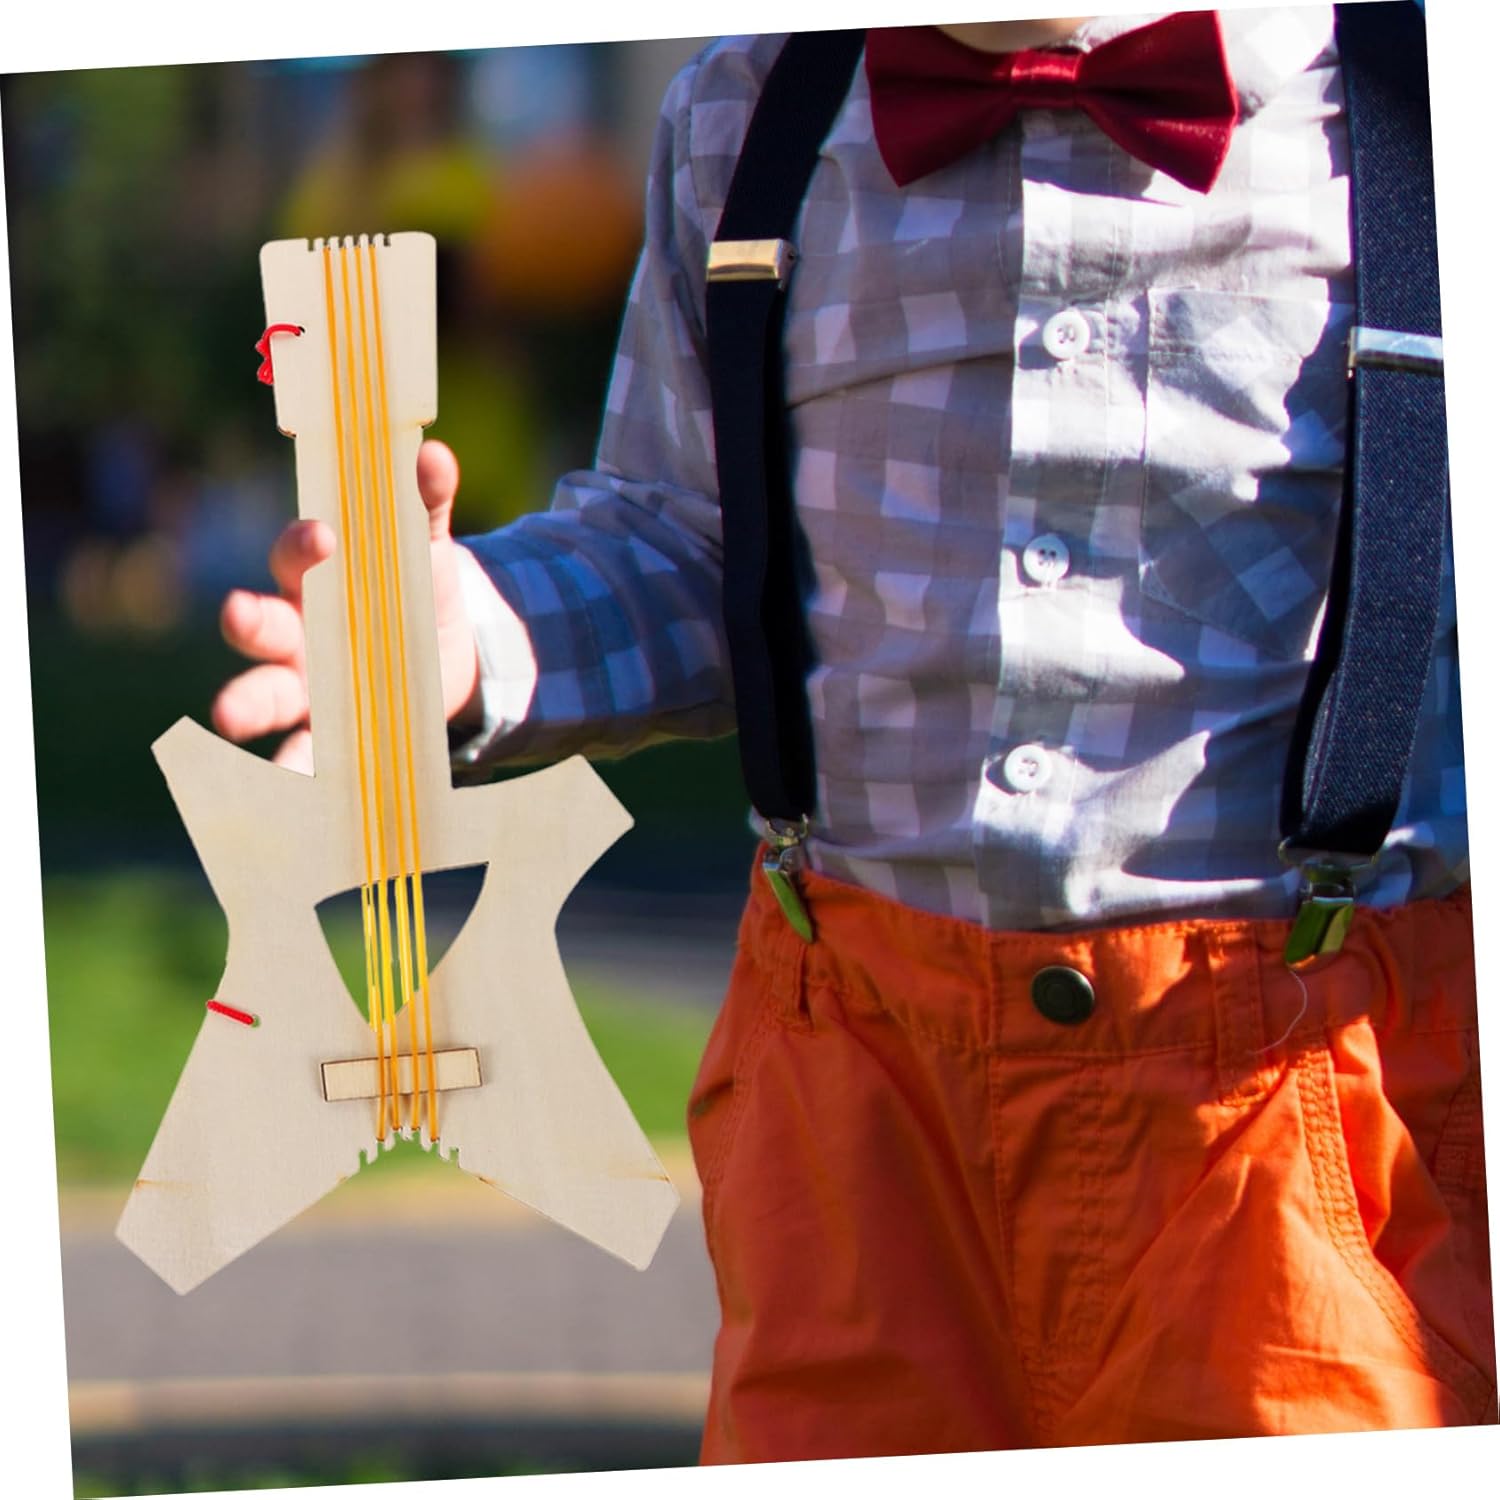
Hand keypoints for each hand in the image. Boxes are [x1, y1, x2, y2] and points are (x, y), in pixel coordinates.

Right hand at [211, 438, 480, 773]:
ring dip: (246, 703)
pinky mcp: (332, 732)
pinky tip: (291, 782)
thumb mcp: (426, 545)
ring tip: (227, 716)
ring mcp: (309, 686)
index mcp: (315, 579)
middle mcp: (297, 633)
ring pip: (266, 693)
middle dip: (249, 622)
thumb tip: (433, 453)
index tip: (324, 536)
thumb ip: (425, 502)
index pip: (294, 555)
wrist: (448, 651)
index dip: (302, 545)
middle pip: (261, 626)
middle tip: (239, 615)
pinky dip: (295, 767)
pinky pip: (306, 752)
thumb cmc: (416, 585)